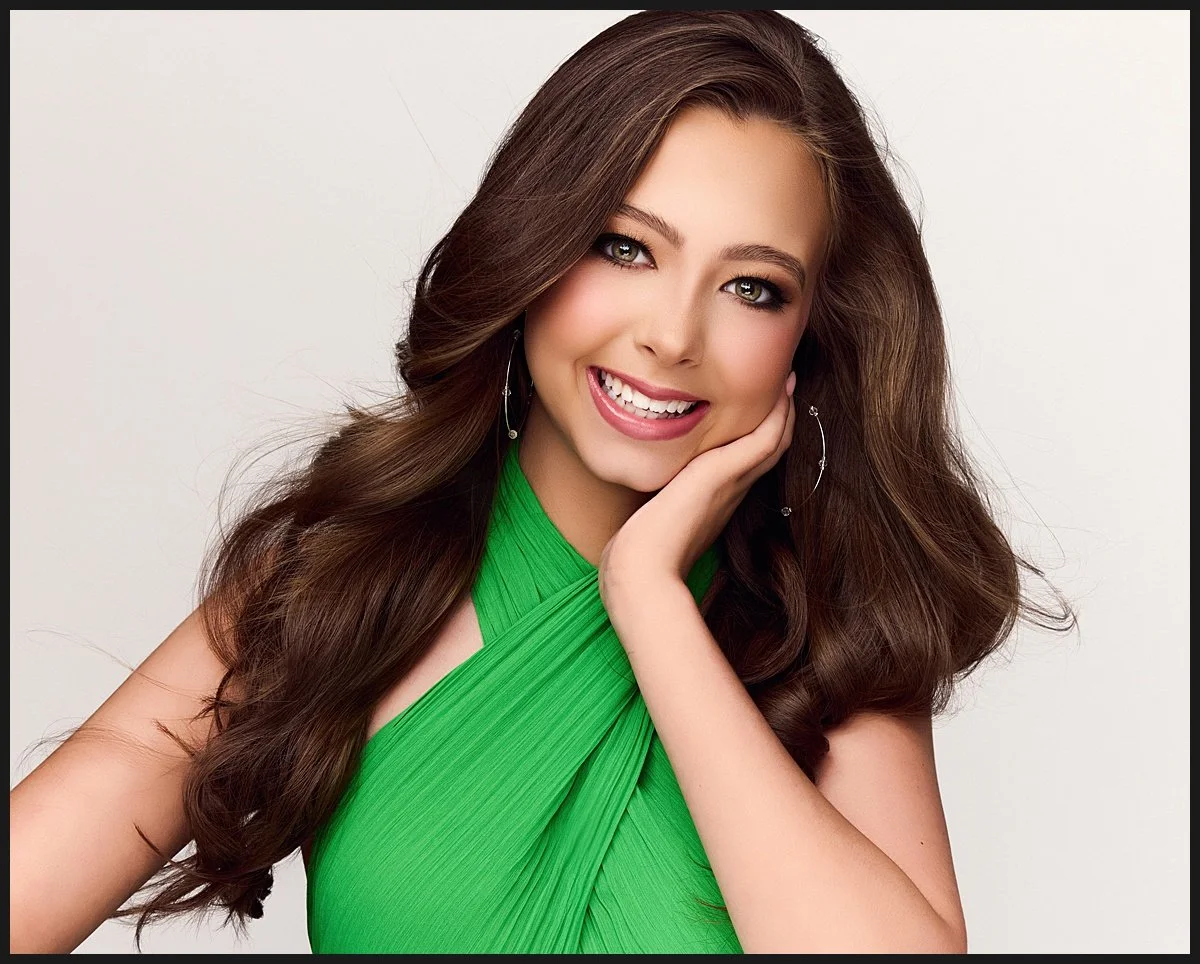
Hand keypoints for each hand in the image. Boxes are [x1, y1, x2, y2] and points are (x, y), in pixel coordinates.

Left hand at [598, 371, 796, 612]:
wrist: (642, 571)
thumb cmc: (640, 555)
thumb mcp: (653, 519)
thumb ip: (656, 504)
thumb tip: (643, 503)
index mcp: (717, 501)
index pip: (746, 461)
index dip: (758, 434)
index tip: (762, 407)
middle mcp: (731, 492)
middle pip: (768, 449)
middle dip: (779, 418)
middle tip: (788, 386)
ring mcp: (732, 484)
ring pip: (774, 442)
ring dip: (784, 411)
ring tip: (789, 381)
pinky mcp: (723, 474)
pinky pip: (765, 440)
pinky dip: (778, 416)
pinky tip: (781, 393)